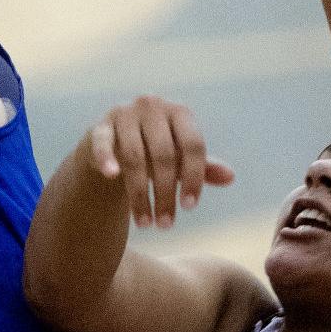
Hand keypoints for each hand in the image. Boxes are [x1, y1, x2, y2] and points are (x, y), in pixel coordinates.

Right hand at [88, 96, 233, 228]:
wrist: (115, 141)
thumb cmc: (156, 150)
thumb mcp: (181, 158)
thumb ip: (203, 167)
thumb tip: (230, 177)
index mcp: (179, 112)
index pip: (193, 145)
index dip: (193, 178)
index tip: (189, 207)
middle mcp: (152, 107)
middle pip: (164, 155)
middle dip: (165, 194)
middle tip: (165, 225)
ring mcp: (123, 114)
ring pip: (134, 157)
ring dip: (139, 195)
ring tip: (145, 223)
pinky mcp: (100, 126)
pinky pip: (103, 144)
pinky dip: (106, 159)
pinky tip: (112, 177)